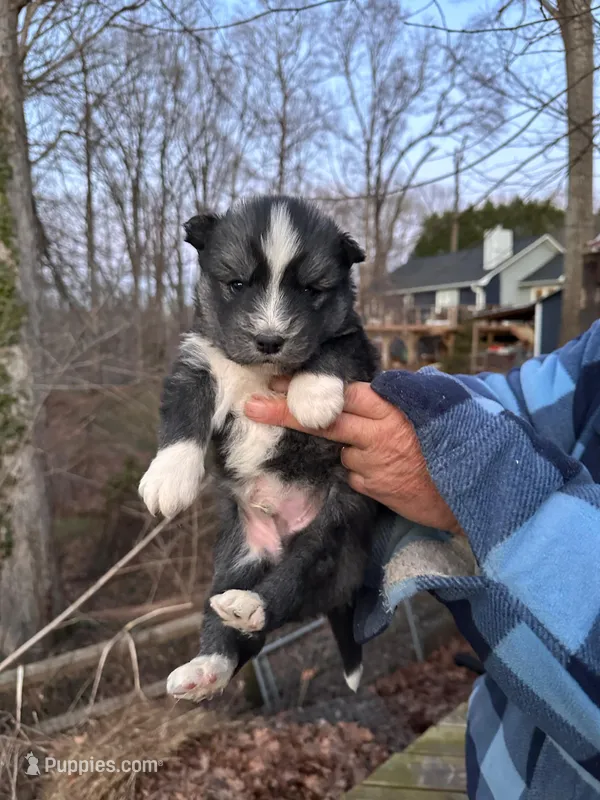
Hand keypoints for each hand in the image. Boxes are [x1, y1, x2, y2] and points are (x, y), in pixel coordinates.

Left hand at [244, 380, 462, 534]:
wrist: (473, 490)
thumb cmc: (454, 444)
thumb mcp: (430, 411)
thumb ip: (394, 400)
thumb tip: (364, 389)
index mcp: (391, 408)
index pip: (343, 394)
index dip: (308, 388)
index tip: (277, 381)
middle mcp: (377, 433)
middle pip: (324, 420)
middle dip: (284, 413)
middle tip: (253, 406)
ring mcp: (373, 463)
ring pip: (342, 452)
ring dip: (350, 451)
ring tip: (387, 455)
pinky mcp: (373, 488)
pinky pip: (354, 475)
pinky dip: (363, 473)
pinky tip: (389, 473)